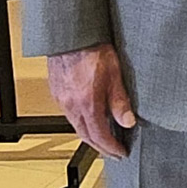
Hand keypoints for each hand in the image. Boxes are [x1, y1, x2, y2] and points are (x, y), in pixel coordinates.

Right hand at [46, 42, 135, 157]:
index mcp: (87, 104)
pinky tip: (88, 119)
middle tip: (113, 152)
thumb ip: (120, 101)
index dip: (112, 148)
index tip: (121, 153)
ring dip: (90, 136)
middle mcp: (71, 106)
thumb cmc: (92, 48)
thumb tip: (129, 122)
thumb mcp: (115, 74)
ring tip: (103, 139)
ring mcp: (62, 100)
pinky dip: (80, 123)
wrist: (70, 34)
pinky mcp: (57, 92)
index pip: (100, 136)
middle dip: (101, 147)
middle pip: (86, 136)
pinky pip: (69, 115)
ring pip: (76, 126)